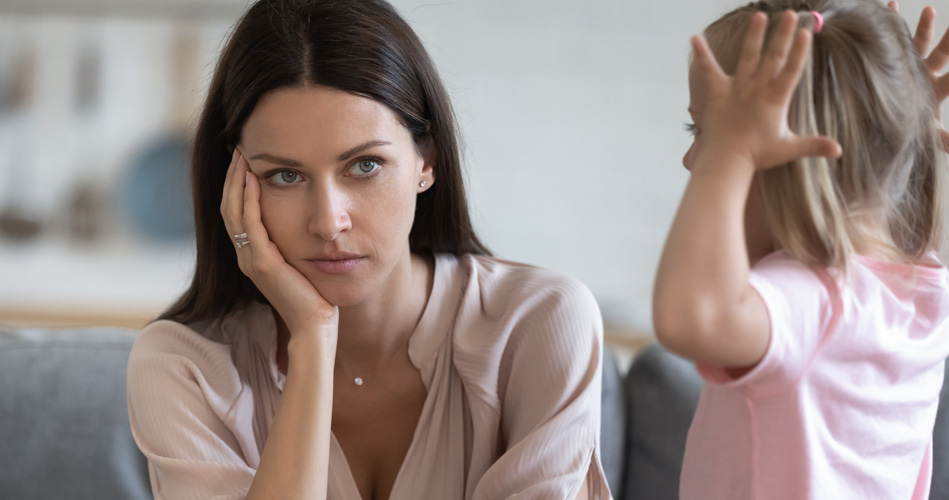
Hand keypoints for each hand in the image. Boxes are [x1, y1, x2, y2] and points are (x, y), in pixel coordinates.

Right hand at [220, 149, 338, 335]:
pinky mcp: (263, 263)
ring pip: (234, 211)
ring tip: (242, 156)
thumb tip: (304, 222)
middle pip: (228, 208)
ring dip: (237, 181)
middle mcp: (245, 256)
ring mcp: (251, 260)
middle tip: (238, 149)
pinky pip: (251, 223)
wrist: (315, 325)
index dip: (236, 186)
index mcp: (252, 255)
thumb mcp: (300, 263)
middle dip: (233, 177)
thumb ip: (292, 244)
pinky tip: (253, 178)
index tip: (244, 161)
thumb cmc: (314, 297)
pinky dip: (249, 198)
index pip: (236, 214)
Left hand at [690, 10, 841, 172]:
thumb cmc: (757, 156)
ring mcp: (737, 88)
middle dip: (782, 34)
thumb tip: (839, 150)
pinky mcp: (718, 92)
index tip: (805, 32)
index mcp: (776, 99)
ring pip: (747, 56)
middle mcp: (758, 89)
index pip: (792, 69)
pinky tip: (694, 37)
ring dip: (753, 35)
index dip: (800, 50)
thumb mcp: (789, 148)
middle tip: (788, 13)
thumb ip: (814, 145)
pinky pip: (708, 69)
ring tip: (759, 16)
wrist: (727, 161)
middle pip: (773, 56)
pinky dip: (702, 54)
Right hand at [890, 2, 948, 149]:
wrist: (882, 130)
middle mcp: (925, 74)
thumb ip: (944, 138)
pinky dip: (892, 22)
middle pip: (943, 53)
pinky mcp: (893, 61)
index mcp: (936, 90)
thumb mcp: (927, 135)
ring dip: (924, 26)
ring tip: (929, 10)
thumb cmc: (907, 130)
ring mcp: (910, 66)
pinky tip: (889, 7)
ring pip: (919, 43)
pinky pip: (894, 39)